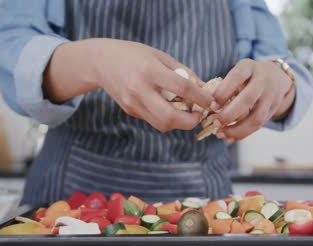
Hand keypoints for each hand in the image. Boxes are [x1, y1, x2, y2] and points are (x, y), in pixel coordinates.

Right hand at [44, 38, 214, 131]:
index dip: (201, 98)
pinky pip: (153, 120)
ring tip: (186, 112)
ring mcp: (133, 103)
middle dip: (189, 121)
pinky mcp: (130, 111)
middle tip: (198, 115)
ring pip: (162, 125)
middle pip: (170, 117)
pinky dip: (166, 118)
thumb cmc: (134, 54)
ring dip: (178, 123)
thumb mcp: (160, 56)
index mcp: (150, 71)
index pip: (182, 88)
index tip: (212, 103)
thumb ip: (183, 72)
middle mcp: (140, 89)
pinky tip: (169, 108)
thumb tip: (204, 89)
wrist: (101, 62)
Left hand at [213, 59, 295, 141]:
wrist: (276, 77)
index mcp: (249, 67)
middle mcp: (262, 80)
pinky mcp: (273, 110)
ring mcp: (270, 96)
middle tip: (215, 123)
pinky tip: (230, 138)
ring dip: (237, 129)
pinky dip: (243, 134)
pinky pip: (259, 125)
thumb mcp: (238, 72)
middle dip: (229, 114)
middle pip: (248, 99)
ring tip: (221, 134)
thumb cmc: (248, 76)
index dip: (223, 92)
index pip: (237, 76)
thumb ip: (225, 85)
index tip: (212, 105)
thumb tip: (207, 105)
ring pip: (256, 117)